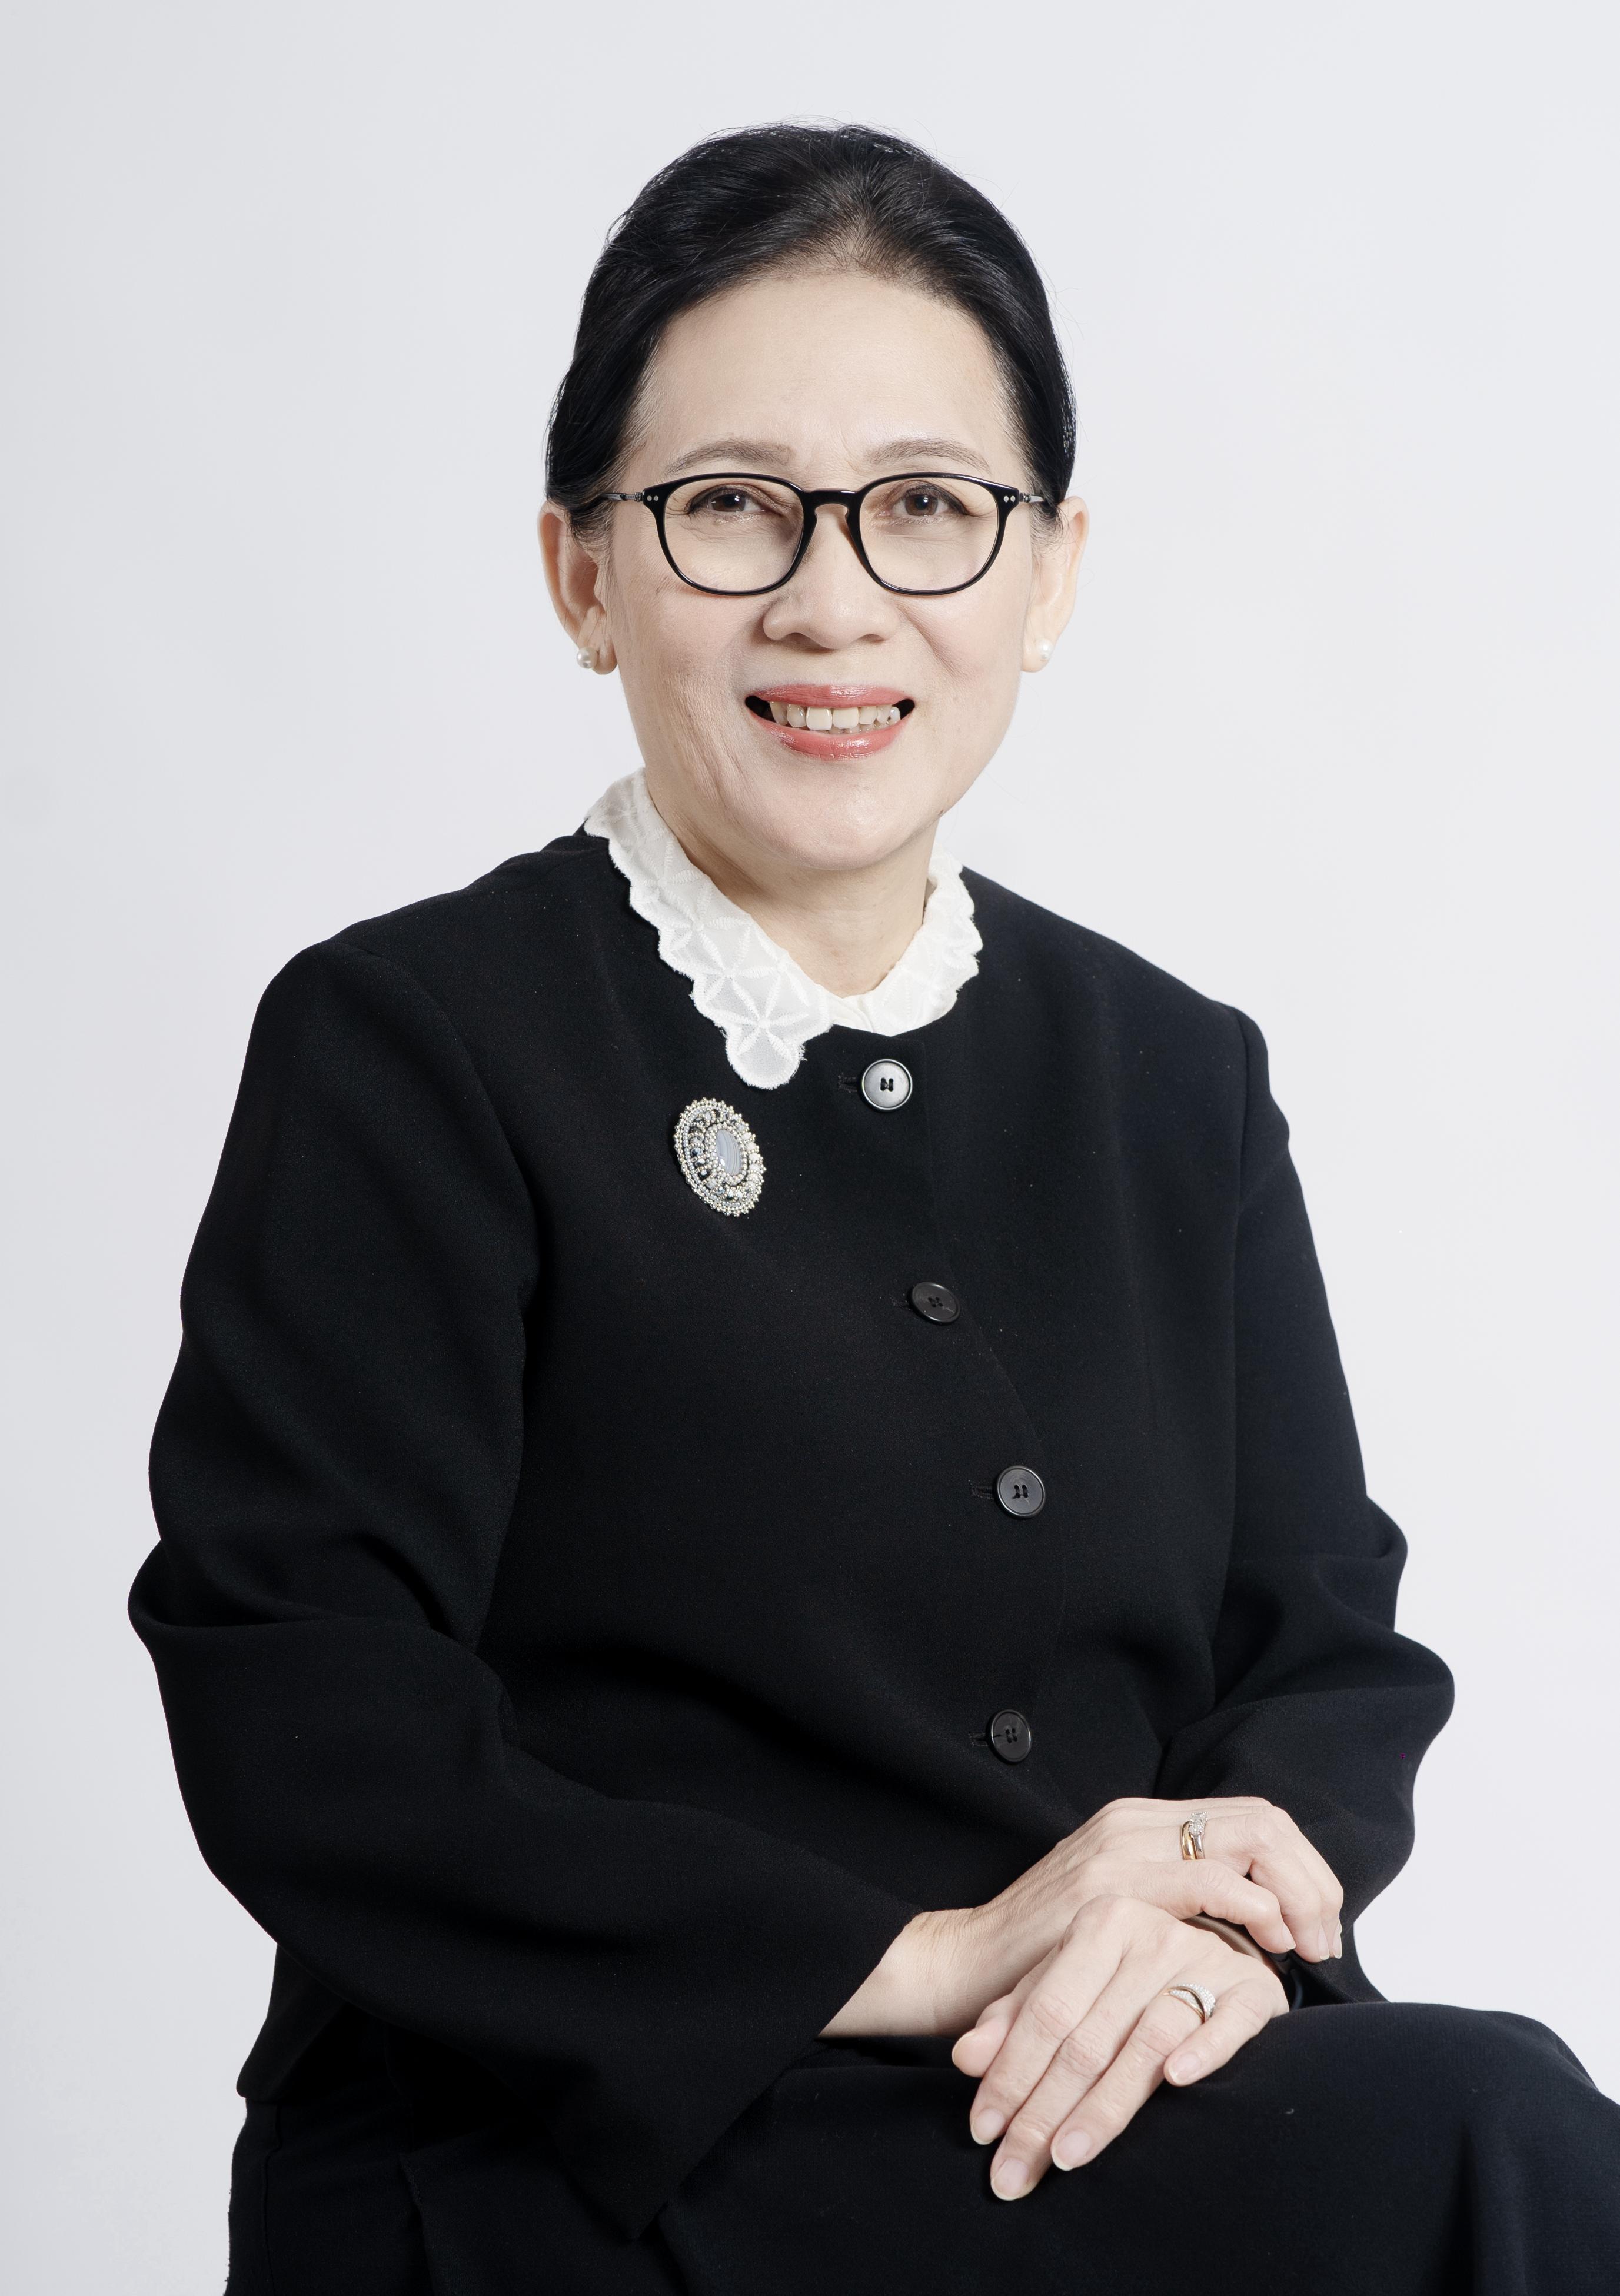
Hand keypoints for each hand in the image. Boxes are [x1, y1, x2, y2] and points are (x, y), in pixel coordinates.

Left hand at [950, 1896, 1286, 2198]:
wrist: (1225, 1943)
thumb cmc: (1130, 1978)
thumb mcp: (1066, 1984)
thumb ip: (1016, 2018)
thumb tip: (964, 2058)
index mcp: (1100, 1921)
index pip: (1045, 2013)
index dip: (1010, 2075)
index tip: (983, 2131)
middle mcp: (1150, 1932)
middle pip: (1086, 2039)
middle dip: (1043, 2113)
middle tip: (1012, 2173)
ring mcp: (1204, 1957)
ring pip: (1145, 2042)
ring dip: (1104, 2107)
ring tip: (1065, 2158)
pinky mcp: (1253, 1989)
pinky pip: (1229, 2023)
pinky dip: (1203, 2051)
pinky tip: (1177, 2081)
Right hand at [981, 1793, 1343, 1971]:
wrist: (967, 1964)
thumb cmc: (1046, 1955)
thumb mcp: (1121, 1911)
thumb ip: (1174, 1899)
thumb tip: (1253, 1923)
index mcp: (1142, 1821)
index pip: (1253, 1817)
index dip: (1303, 1867)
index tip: (1318, 1925)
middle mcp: (1136, 1820)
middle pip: (1263, 1820)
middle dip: (1312, 1879)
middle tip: (1325, 1939)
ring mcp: (1123, 1847)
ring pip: (1248, 1840)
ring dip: (1296, 1893)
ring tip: (1306, 1946)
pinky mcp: (1111, 1888)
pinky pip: (1208, 1882)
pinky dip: (1255, 1908)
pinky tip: (1267, 1943)